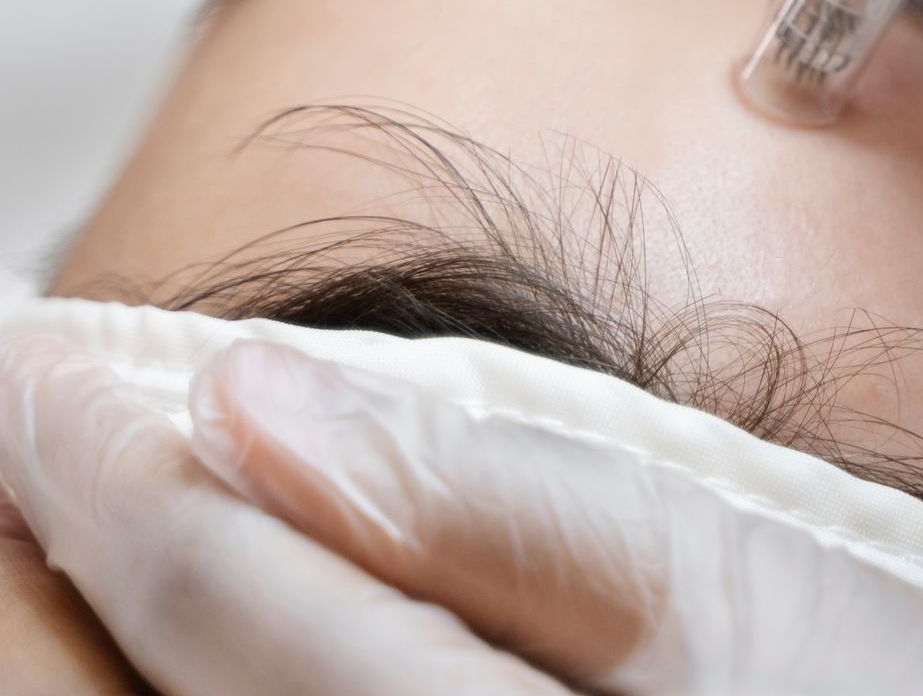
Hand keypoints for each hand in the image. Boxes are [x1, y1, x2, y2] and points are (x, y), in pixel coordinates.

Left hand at [0, 334, 922, 695]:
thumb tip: (283, 406)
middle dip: (58, 559)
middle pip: (161, 690)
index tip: (33, 365)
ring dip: (106, 624)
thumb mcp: (745, 588)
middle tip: (19, 420)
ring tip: (77, 505)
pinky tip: (221, 609)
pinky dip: (211, 669)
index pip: (229, 596)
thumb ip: (507, 500)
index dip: (112, 467)